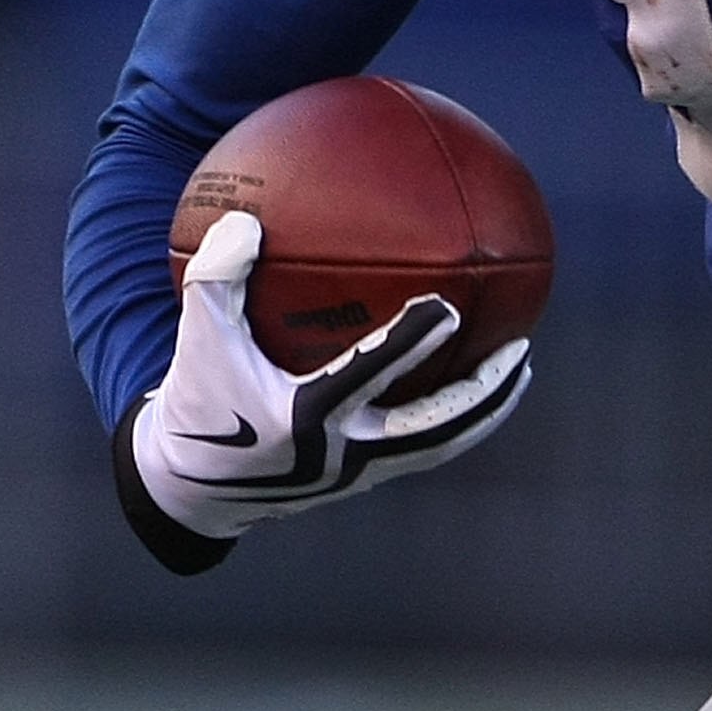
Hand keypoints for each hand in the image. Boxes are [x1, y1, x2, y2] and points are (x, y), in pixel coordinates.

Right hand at [113, 210, 530, 572]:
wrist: (190, 488)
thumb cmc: (198, 400)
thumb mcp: (196, 339)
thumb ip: (216, 280)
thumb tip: (245, 223)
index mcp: (306, 418)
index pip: (369, 375)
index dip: (409, 341)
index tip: (449, 305)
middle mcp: (343, 453)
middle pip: (434, 430)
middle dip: (482, 394)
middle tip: (520, 350)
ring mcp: (358, 473)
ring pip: (439, 446)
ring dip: (483, 410)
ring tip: (518, 369)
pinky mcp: (362, 478)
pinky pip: (421, 446)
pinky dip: (452, 416)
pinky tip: (470, 383)